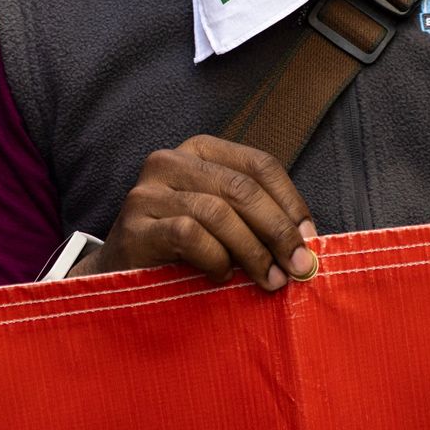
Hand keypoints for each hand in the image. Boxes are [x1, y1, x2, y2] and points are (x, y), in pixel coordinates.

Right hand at [74, 135, 318, 290]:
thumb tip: (308, 240)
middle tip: (297, 267)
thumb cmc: (181, 248)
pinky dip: (215, 258)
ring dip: (252, 251)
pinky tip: (221, 276)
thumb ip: (256, 218)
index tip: (311, 238)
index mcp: (199, 151)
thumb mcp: (221, 221)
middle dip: (278, 230)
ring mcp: (147, 192)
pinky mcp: (134, 227)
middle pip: (242, 187)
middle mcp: (169, 161)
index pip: (259, 164)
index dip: (291, 202)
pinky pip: (189, 235)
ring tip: (267, 279)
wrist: (118, 276)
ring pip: (217, 212)